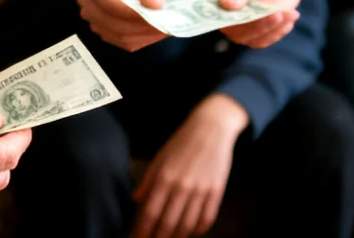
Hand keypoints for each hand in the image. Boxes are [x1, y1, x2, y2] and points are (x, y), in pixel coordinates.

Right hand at [74, 0, 166, 51]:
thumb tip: (157, 6)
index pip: (112, 5)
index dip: (136, 14)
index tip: (160, 16)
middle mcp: (88, 5)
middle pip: (115, 25)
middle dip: (143, 28)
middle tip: (169, 26)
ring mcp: (92, 20)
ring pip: (118, 37)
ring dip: (143, 36)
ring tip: (165, 29)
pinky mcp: (102, 30)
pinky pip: (121, 41)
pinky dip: (139, 39)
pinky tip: (154, 32)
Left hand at [134, 94, 245, 237]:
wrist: (212, 127)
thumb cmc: (182, 141)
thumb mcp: (160, 157)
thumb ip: (148, 179)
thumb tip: (136, 199)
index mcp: (164, 177)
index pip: (150, 212)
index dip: (143, 230)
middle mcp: (182, 187)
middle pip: (168, 223)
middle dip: (159, 237)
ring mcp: (201, 190)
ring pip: (187, 224)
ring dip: (178, 236)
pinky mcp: (216, 191)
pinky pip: (207, 218)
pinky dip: (198, 229)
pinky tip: (192, 231)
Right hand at [198, 0, 302, 47]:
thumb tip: (227, 6)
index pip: (203, 3)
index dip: (215, 12)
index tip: (239, 12)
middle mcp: (218, 8)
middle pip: (225, 26)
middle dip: (252, 23)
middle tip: (276, 14)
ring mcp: (234, 23)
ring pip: (244, 37)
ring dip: (267, 29)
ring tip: (288, 14)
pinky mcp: (251, 33)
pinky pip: (259, 41)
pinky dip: (276, 32)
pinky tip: (289, 17)